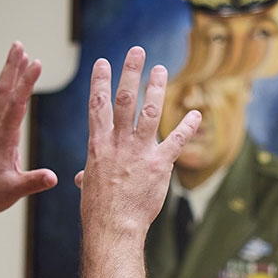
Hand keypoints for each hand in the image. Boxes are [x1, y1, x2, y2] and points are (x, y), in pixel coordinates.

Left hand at [0, 41, 59, 216]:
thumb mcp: (13, 191)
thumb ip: (33, 182)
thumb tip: (53, 177)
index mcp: (4, 139)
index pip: (16, 105)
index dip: (26, 83)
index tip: (36, 62)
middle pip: (4, 92)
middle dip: (12, 68)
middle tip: (19, 46)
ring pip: (2, 96)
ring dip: (10, 74)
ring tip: (19, 55)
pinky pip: (3, 106)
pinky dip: (10, 90)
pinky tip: (16, 86)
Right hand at [80, 47, 199, 240]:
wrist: (113, 226)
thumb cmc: (97, 209)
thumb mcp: (88, 186)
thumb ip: (87, 174)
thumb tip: (80, 177)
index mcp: (98, 144)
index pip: (97, 105)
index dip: (100, 81)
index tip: (103, 62)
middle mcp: (118, 142)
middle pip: (124, 99)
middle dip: (130, 72)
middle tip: (137, 51)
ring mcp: (140, 151)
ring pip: (149, 111)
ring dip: (156, 88)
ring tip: (161, 69)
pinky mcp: (159, 164)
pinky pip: (176, 140)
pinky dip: (188, 125)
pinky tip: (197, 113)